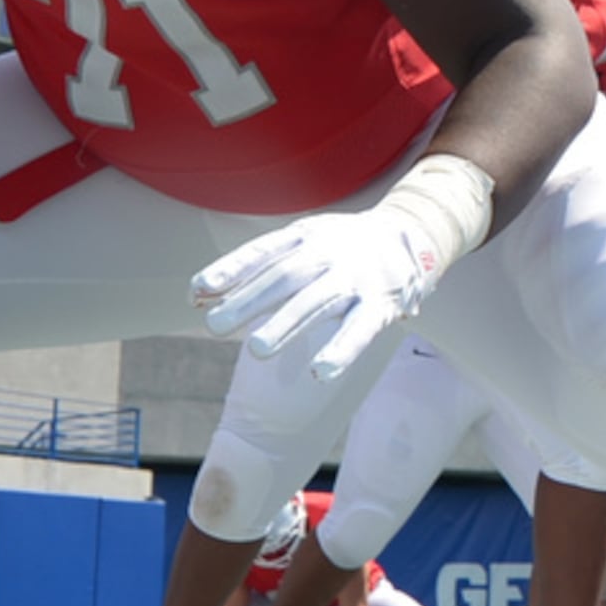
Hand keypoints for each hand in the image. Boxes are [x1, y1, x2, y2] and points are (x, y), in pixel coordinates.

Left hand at [195, 202, 446, 378]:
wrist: (411, 232)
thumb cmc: (339, 245)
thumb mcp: (297, 242)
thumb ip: (250, 269)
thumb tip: (195, 296)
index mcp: (304, 235)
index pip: (262, 252)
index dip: (230, 271)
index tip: (197, 292)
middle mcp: (329, 254)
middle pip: (285, 278)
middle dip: (249, 301)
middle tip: (214, 325)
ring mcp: (356, 279)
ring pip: (317, 302)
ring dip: (287, 325)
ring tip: (256, 351)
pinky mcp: (381, 306)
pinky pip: (360, 330)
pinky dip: (342, 350)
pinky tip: (319, 372)